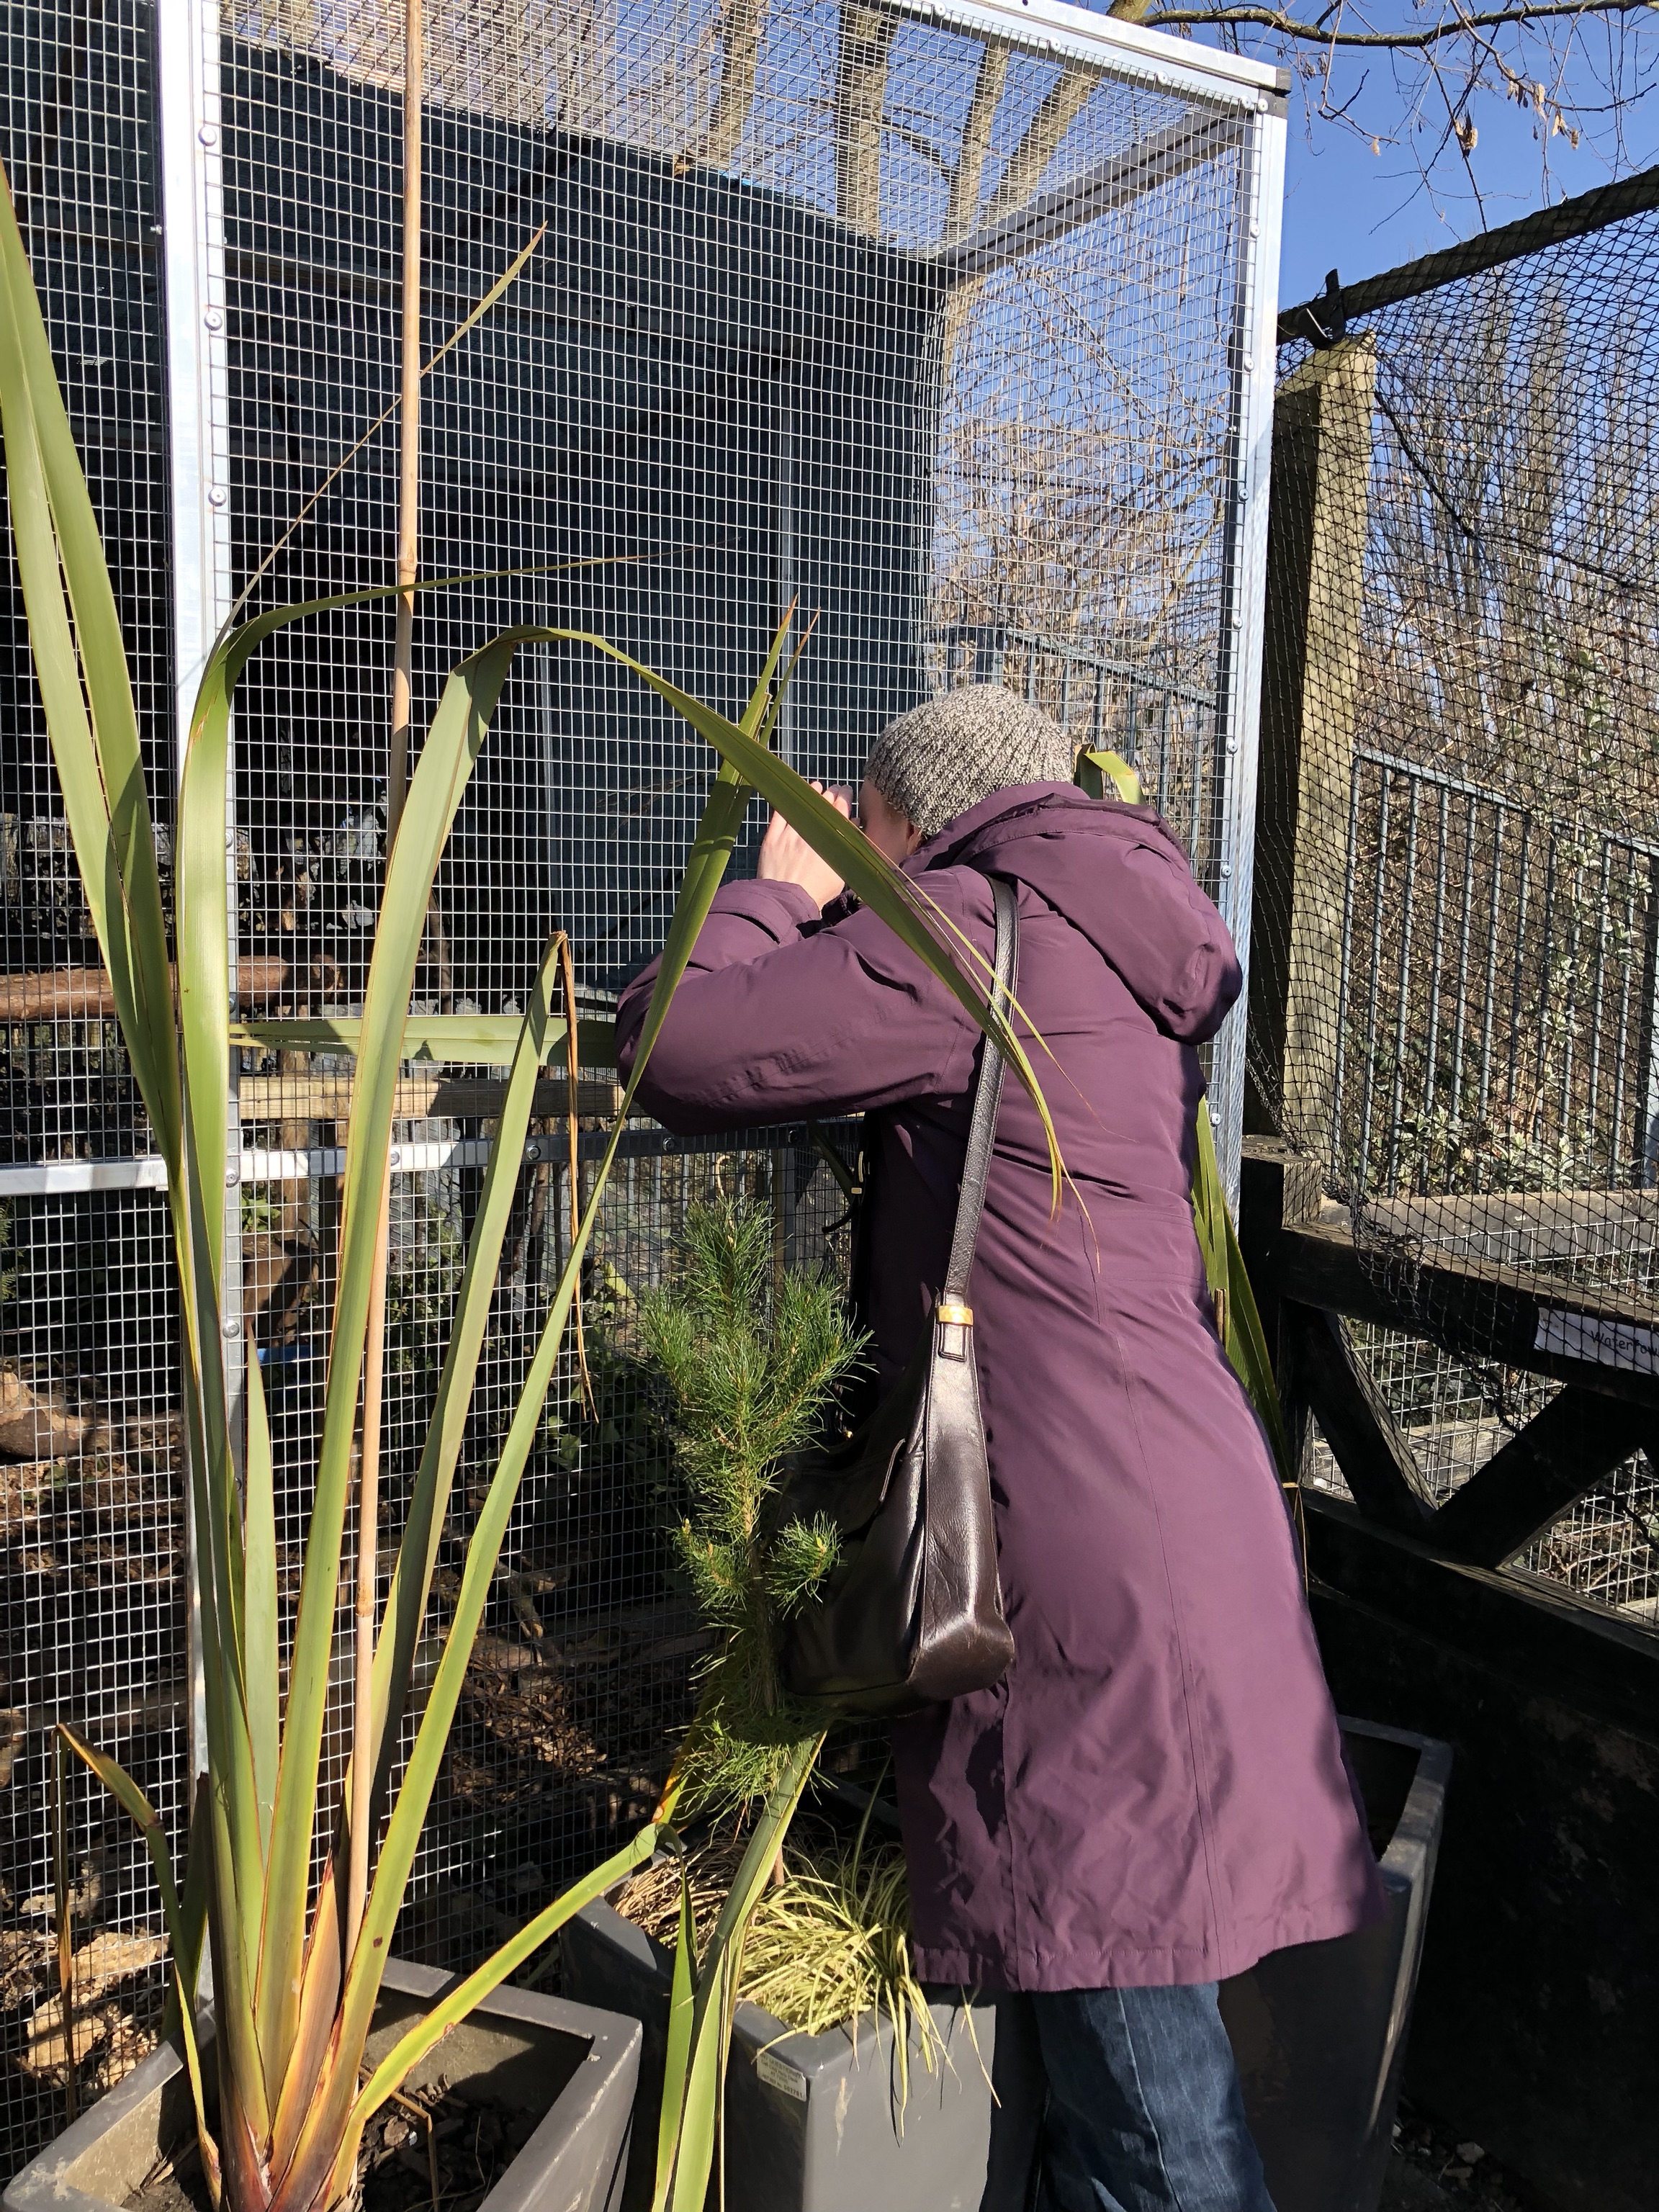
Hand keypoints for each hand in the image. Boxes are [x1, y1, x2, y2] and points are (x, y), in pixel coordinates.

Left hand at [757, 783, 851, 908]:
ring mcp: (790, 833)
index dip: (844, 797)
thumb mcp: (840, 871)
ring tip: (817, 787)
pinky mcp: (772, 838)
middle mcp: (812, 832)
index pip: (840, 809)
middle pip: (823, 805)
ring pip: (803, 806)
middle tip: (835, 789)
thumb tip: (853, 824)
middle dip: (831, 793)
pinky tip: (794, 796)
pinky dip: (789, 803)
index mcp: (831, 840)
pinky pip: (780, 814)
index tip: (846, 791)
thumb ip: (848, 846)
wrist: (787, 901)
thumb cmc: (817, 891)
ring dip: (811, 794)